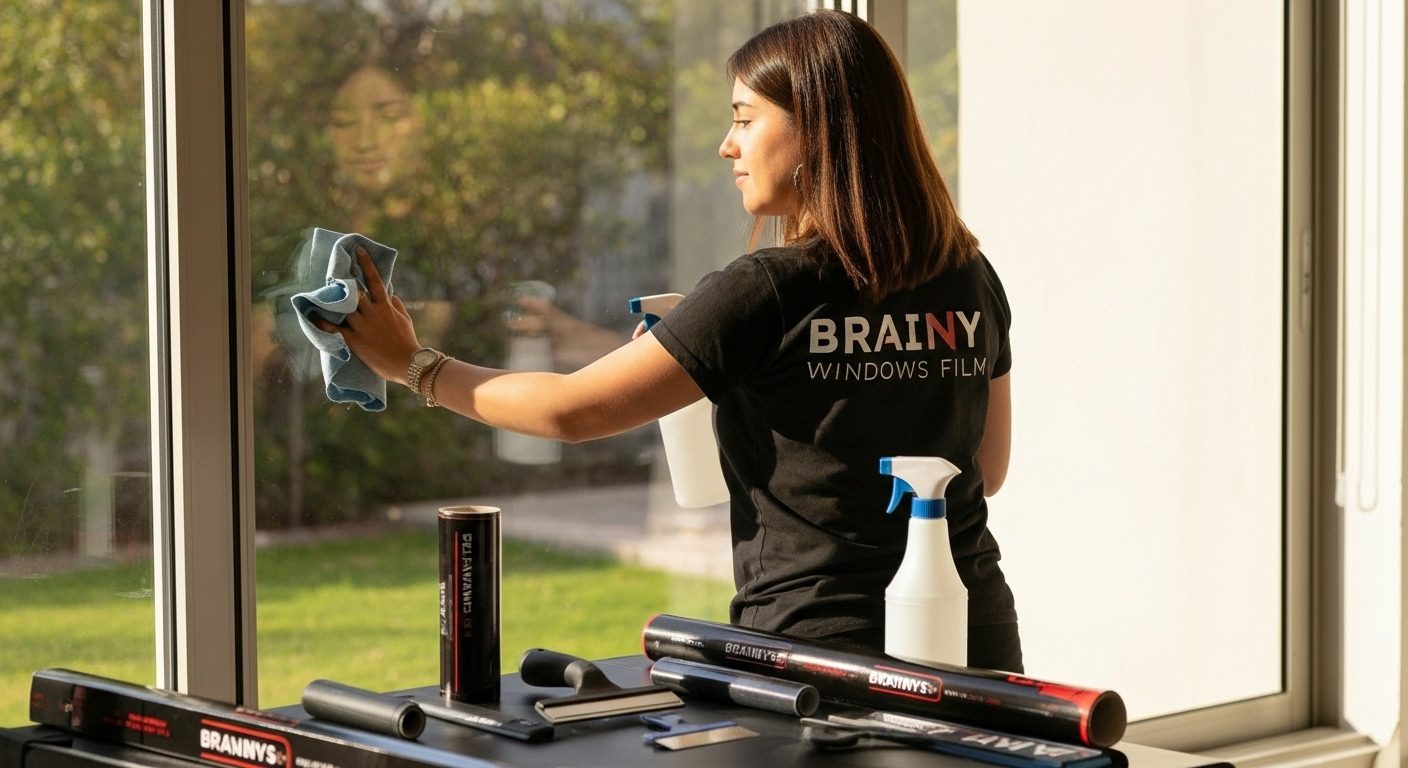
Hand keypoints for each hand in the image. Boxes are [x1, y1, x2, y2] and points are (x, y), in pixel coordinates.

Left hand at [313, 246, 422, 386]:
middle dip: (345, 283)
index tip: (359, 250)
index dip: (366, 264)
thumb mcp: (405, 319)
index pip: (375, 280)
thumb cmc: (408, 341)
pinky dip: (325, 324)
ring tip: (321, 295)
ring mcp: (363, 326)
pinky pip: (337, 330)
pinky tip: (315, 319)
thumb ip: (396, 305)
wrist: (408, 363)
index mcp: (385, 306)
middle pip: (355, 292)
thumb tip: (391, 295)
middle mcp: (372, 313)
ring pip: (344, 308)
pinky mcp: (355, 340)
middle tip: (334, 274)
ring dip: (333, 301)